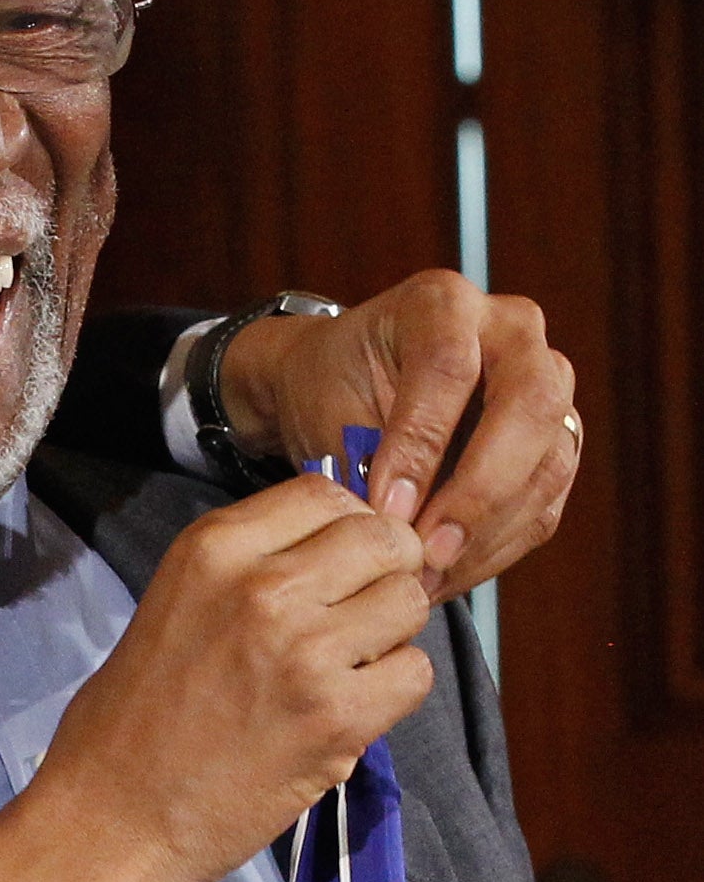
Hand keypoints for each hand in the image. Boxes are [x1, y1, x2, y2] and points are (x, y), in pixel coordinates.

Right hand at [0, 477, 431, 881]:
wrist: (110, 823)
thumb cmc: (127, 724)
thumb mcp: (171, 605)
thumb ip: (247, 570)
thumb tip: (336, 548)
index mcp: (213, 549)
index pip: (327, 493)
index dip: (349, 526)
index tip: (341, 563)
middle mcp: (263, 587)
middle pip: (382, 540)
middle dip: (384, 573)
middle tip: (358, 619)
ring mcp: (305, 651)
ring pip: (409, 603)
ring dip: (392, 635)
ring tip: (347, 670)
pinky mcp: (336, 717)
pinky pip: (415, 674)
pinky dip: (393, 693)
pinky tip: (347, 714)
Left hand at [215, 271, 577, 603]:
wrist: (347, 385)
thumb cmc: (333, 387)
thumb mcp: (328, 406)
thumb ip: (363, 456)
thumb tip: (395, 528)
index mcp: (442, 305)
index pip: (450, 368)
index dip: (420, 445)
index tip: (385, 507)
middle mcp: (510, 332)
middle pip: (529, 405)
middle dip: (479, 491)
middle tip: (428, 550)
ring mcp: (544, 384)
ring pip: (549, 461)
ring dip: (490, 532)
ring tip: (429, 576)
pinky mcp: (553, 440)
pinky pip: (545, 501)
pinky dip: (497, 546)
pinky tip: (449, 574)